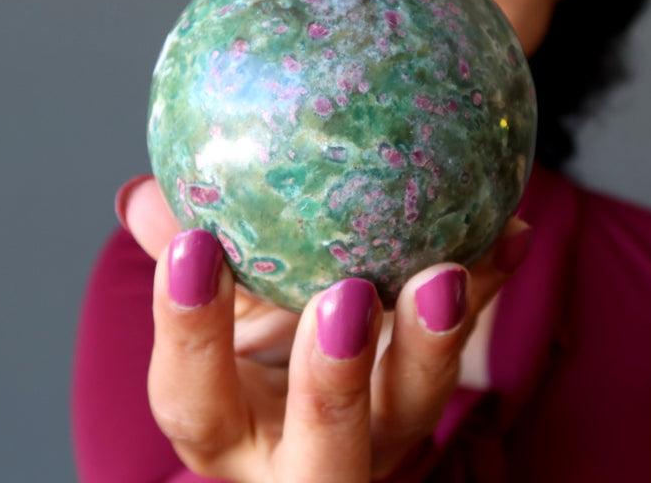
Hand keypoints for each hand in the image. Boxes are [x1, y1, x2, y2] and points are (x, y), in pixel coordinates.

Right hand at [119, 176, 530, 481]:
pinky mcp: (434, 392)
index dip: (191, 331)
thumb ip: (182, 255)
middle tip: (344, 298)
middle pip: (324, 455)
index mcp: (229, 430)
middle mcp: (307, 455)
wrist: (322, 382)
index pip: (196, 401)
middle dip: (331, 387)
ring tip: (444, 274)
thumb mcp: (216, 306)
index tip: (195, 247)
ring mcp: (383, 435)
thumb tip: (142, 195)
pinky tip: (508, 234)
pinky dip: (488, 287)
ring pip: (413, 412)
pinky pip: (472, 344)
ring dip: (430, 344)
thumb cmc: (252, 343)